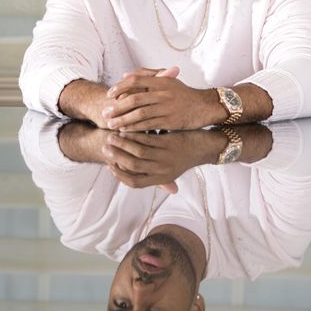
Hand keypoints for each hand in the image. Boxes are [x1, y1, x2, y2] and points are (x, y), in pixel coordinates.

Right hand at [100, 130, 224, 191]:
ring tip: (111, 136)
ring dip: (121, 143)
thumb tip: (133, 183)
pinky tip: (126, 128)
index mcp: (160, 179)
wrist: (205, 147)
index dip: (118, 175)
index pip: (133, 182)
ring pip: (136, 151)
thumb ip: (158, 179)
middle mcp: (162, 171)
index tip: (109, 165)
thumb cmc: (185, 158)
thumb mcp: (173, 171)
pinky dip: (133, 134)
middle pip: (131, 165)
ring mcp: (165, 157)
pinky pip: (146, 138)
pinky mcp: (168, 143)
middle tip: (105, 147)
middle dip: (116, 156)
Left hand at [101, 71, 223, 131]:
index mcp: (161, 81)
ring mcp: (167, 107)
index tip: (109, 95)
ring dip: (123, 120)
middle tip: (105, 114)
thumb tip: (124, 75)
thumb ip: (146, 76)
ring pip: (139, 114)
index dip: (119, 87)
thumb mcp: (168, 81)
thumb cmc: (184, 94)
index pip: (135, 80)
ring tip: (111, 125)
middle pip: (134, 99)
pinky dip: (135, 129)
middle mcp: (164, 93)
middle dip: (117, 107)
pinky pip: (148, 125)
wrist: (205, 106)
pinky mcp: (170, 121)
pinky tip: (125, 132)